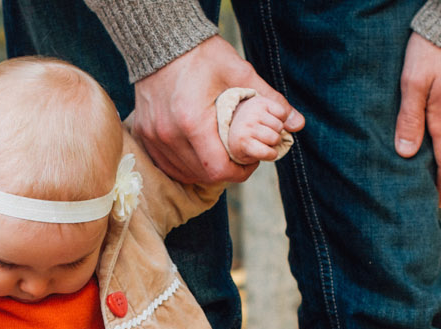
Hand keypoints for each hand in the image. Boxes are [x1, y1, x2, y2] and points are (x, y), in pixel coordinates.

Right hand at [131, 35, 302, 184]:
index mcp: (193, 121)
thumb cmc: (202, 54)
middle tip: (240, 157)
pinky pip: (166, 163)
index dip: (239, 173)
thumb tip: (297, 123)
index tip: (251, 162)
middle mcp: (169, 134)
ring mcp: (153, 136)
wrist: (161, 41)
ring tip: (221, 154)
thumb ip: (268, 98)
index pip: (218, 169)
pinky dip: (184, 164)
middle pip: (202, 175)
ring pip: (183, 172)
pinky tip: (198, 154)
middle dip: (226, 171)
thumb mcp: (239, 72)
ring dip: (205, 170)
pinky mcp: (143, 134)